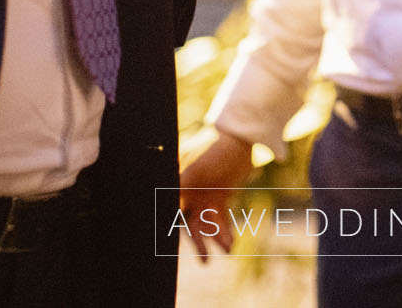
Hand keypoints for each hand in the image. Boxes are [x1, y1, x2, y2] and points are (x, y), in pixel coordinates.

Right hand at [178, 126, 255, 260]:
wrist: (237, 140)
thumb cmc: (212, 150)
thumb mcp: (196, 168)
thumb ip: (180, 184)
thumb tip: (163, 197)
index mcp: (178, 187)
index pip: (170, 210)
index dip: (170, 227)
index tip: (171, 244)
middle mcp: (189, 196)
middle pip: (189, 224)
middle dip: (197, 243)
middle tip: (205, 261)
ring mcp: (205, 198)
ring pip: (207, 225)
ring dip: (216, 238)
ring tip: (228, 250)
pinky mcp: (220, 199)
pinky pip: (221, 220)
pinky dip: (225, 231)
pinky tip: (230, 244)